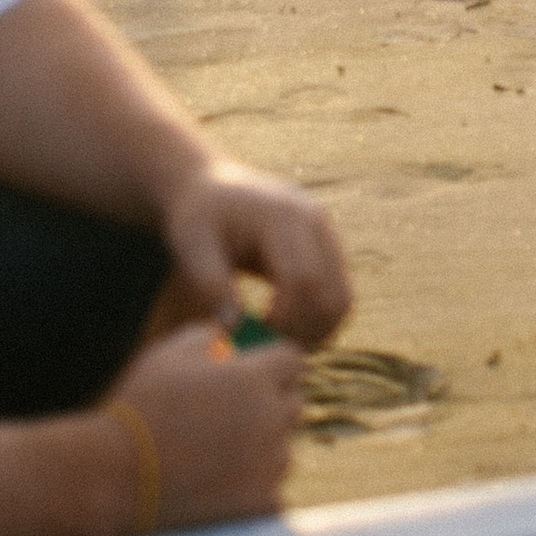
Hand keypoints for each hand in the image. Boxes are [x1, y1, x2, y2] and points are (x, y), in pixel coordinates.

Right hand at [105, 319, 305, 528]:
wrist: (116, 475)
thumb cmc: (141, 407)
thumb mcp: (169, 354)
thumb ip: (208, 335)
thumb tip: (226, 333)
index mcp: (255, 378)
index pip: (292, 361)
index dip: (273, 365)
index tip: (255, 374)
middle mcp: (271, 420)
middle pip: (293, 404)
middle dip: (272, 404)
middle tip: (235, 416)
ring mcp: (269, 466)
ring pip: (283, 451)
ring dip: (264, 450)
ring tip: (220, 456)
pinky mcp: (260, 507)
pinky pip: (272, 494)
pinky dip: (255, 493)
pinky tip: (224, 489)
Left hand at [161, 160, 352, 349]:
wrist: (212, 187)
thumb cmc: (199, 216)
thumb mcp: (192, 245)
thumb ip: (211, 285)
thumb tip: (234, 329)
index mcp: (282, 216)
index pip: (303, 278)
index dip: (286, 318)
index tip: (257, 334)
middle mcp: (314, 220)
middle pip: (331, 292)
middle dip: (305, 331)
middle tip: (271, 349)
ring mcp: (326, 232)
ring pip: (343, 298)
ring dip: (319, 330)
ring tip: (280, 344)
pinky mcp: (327, 246)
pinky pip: (339, 293)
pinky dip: (321, 320)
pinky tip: (289, 331)